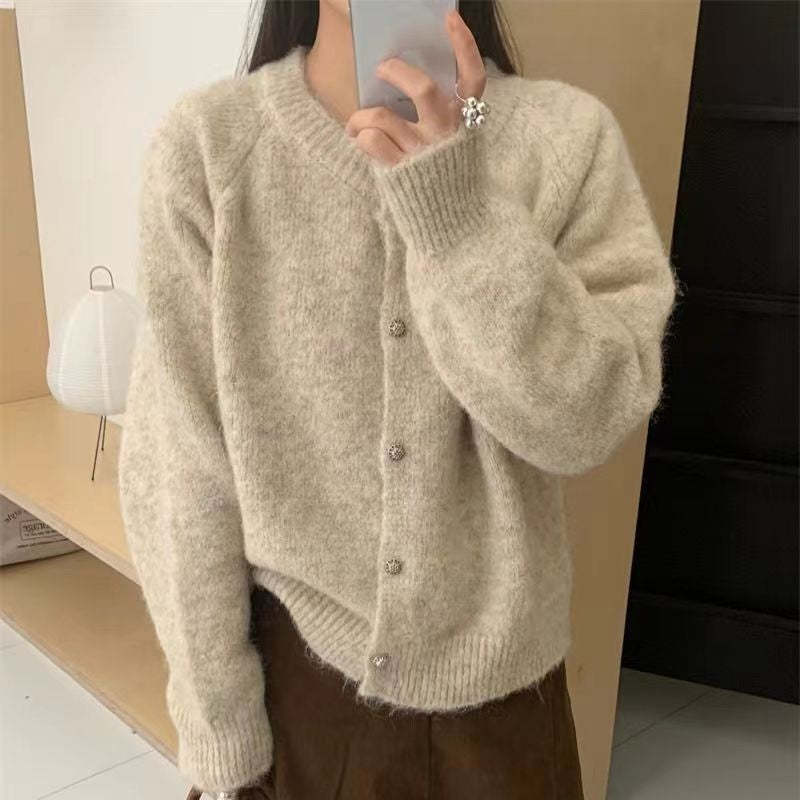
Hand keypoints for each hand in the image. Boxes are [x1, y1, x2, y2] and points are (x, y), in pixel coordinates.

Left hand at [345, 8, 486, 165]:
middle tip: (382, 69)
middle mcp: (445, 134)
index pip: (472, 78)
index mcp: (464, 123)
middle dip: (396, 72)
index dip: (464, 45)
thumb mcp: (457, 146)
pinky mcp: (400, 171)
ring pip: (383, 116)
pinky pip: (371, 142)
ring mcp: (422, 152)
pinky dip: (360, 137)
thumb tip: (406, 85)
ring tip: (356, 122)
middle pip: (421, 87)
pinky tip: (360, 141)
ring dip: (362, 115)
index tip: (449, 18)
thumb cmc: (447, 180)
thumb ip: (442, 118)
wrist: (451, 226)